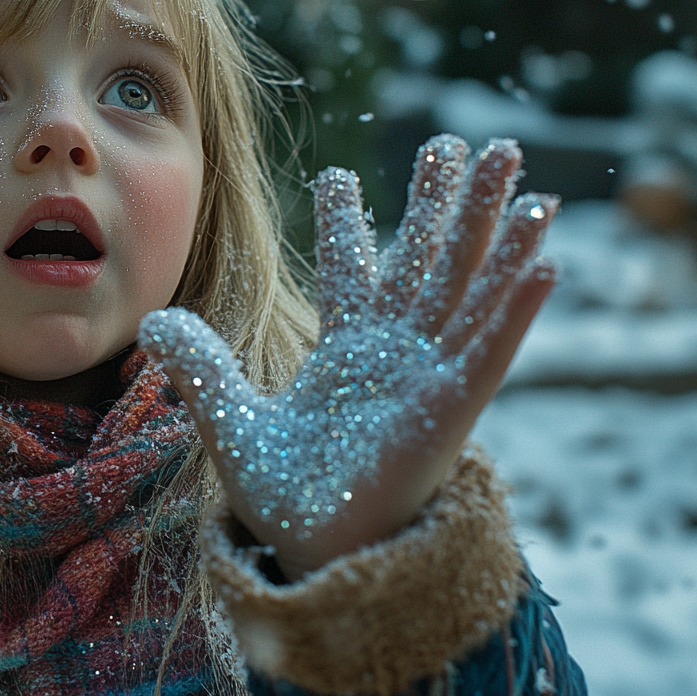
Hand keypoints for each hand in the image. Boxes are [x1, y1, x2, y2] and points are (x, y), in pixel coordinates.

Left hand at [140, 136, 554, 578]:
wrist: (315, 553)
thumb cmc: (286, 497)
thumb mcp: (231, 419)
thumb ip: (201, 365)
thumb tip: (152, 319)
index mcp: (346, 352)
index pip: (350, 270)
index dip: (345, 223)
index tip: (337, 174)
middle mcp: (393, 354)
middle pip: (424, 260)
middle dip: (442, 202)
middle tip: (458, 143)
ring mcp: (427, 376)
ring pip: (467, 285)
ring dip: (494, 226)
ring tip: (513, 162)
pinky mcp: (450, 409)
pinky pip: (490, 350)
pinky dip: (516, 306)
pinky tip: (543, 257)